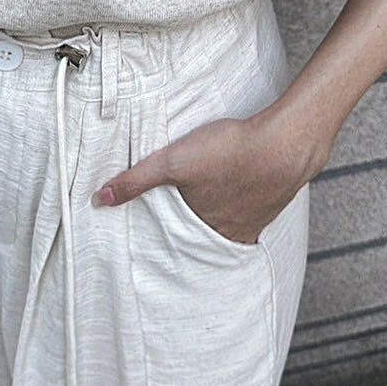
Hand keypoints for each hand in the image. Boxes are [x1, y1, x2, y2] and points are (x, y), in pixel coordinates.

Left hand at [92, 107, 325, 244]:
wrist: (286, 142)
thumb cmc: (230, 151)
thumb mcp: (172, 162)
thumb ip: (136, 181)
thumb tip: (99, 199)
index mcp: (207, 228)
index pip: (182, 242)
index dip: (170, 240)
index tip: (160, 243)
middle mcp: (233, 231)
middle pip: (208, 236)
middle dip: (196, 233)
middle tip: (184, 227)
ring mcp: (258, 218)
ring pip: (234, 226)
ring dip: (223, 219)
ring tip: (211, 212)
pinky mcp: (276, 200)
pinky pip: (257, 212)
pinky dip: (247, 207)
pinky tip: (245, 195)